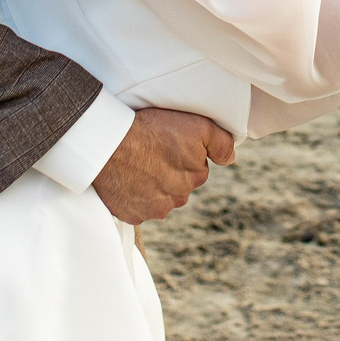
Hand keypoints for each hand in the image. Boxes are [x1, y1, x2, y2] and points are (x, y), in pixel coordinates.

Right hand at [92, 106, 234, 223]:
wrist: (110, 146)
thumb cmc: (152, 130)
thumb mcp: (197, 125)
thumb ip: (221, 143)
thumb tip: (229, 160)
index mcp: (195, 177)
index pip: (195, 168)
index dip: (181, 154)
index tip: (166, 143)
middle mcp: (178, 199)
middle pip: (177, 185)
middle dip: (167, 172)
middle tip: (150, 153)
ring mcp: (154, 210)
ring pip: (158, 197)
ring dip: (150, 185)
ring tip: (135, 164)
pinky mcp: (132, 215)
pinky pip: (137, 207)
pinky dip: (132, 196)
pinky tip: (126, 179)